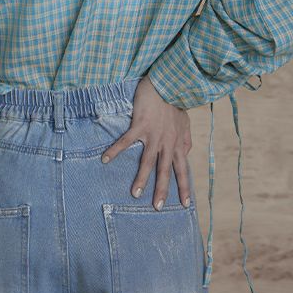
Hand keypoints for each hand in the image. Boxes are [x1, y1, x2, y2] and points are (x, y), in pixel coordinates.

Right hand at [101, 76, 191, 209]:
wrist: (167, 84)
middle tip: (157, 208)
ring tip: (135, 193)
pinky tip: (105, 159)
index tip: (185, 204)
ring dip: (141, 178)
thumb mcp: (185, 123)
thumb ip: (186, 139)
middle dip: (162, 190)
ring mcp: (153, 135)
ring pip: (147, 161)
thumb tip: (187, 151)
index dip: (184, 187)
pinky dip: (115, 150)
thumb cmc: (174, 103)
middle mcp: (167, 143)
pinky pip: (126, 141)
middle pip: (164, 171)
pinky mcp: (140, 125)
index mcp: (177, 143)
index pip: (182, 169)